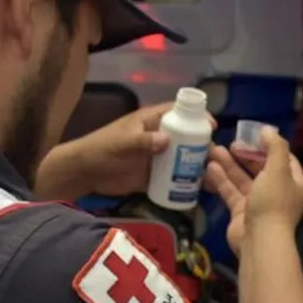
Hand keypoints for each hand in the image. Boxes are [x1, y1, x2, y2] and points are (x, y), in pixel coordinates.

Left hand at [34, 102, 215, 200]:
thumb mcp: (122, 143)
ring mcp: (159, 157)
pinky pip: (176, 178)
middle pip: (188, 137)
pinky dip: (188, 183)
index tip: (212, 126)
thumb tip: (167, 140)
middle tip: (217, 159)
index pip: (179, 112)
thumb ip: (142, 141)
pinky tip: (201, 191)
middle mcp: (160, 136)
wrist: (85, 173)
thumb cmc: (102, 148)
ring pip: (185, 158)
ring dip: (200, 166)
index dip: (197, 116)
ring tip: (215, 177)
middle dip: (204, 146)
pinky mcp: (156, 175)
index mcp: (152, 120)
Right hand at [205, 128, 302, 253]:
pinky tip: (209, 168)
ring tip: (212, 150)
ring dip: (229, 165)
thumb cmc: (272, 202)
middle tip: (231, 143)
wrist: (259, 240)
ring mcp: (258, 202)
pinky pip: (231, 191)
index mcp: (293, 182)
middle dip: (245, 154)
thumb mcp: (278, 170)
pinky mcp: (241, 212)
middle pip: (261, 167)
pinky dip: (222, 180)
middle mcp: (277, 191)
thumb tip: (268, 129)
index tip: (253, 134)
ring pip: (242, 179)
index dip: (269, 145)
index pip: (284, 158)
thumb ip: (274, 147)